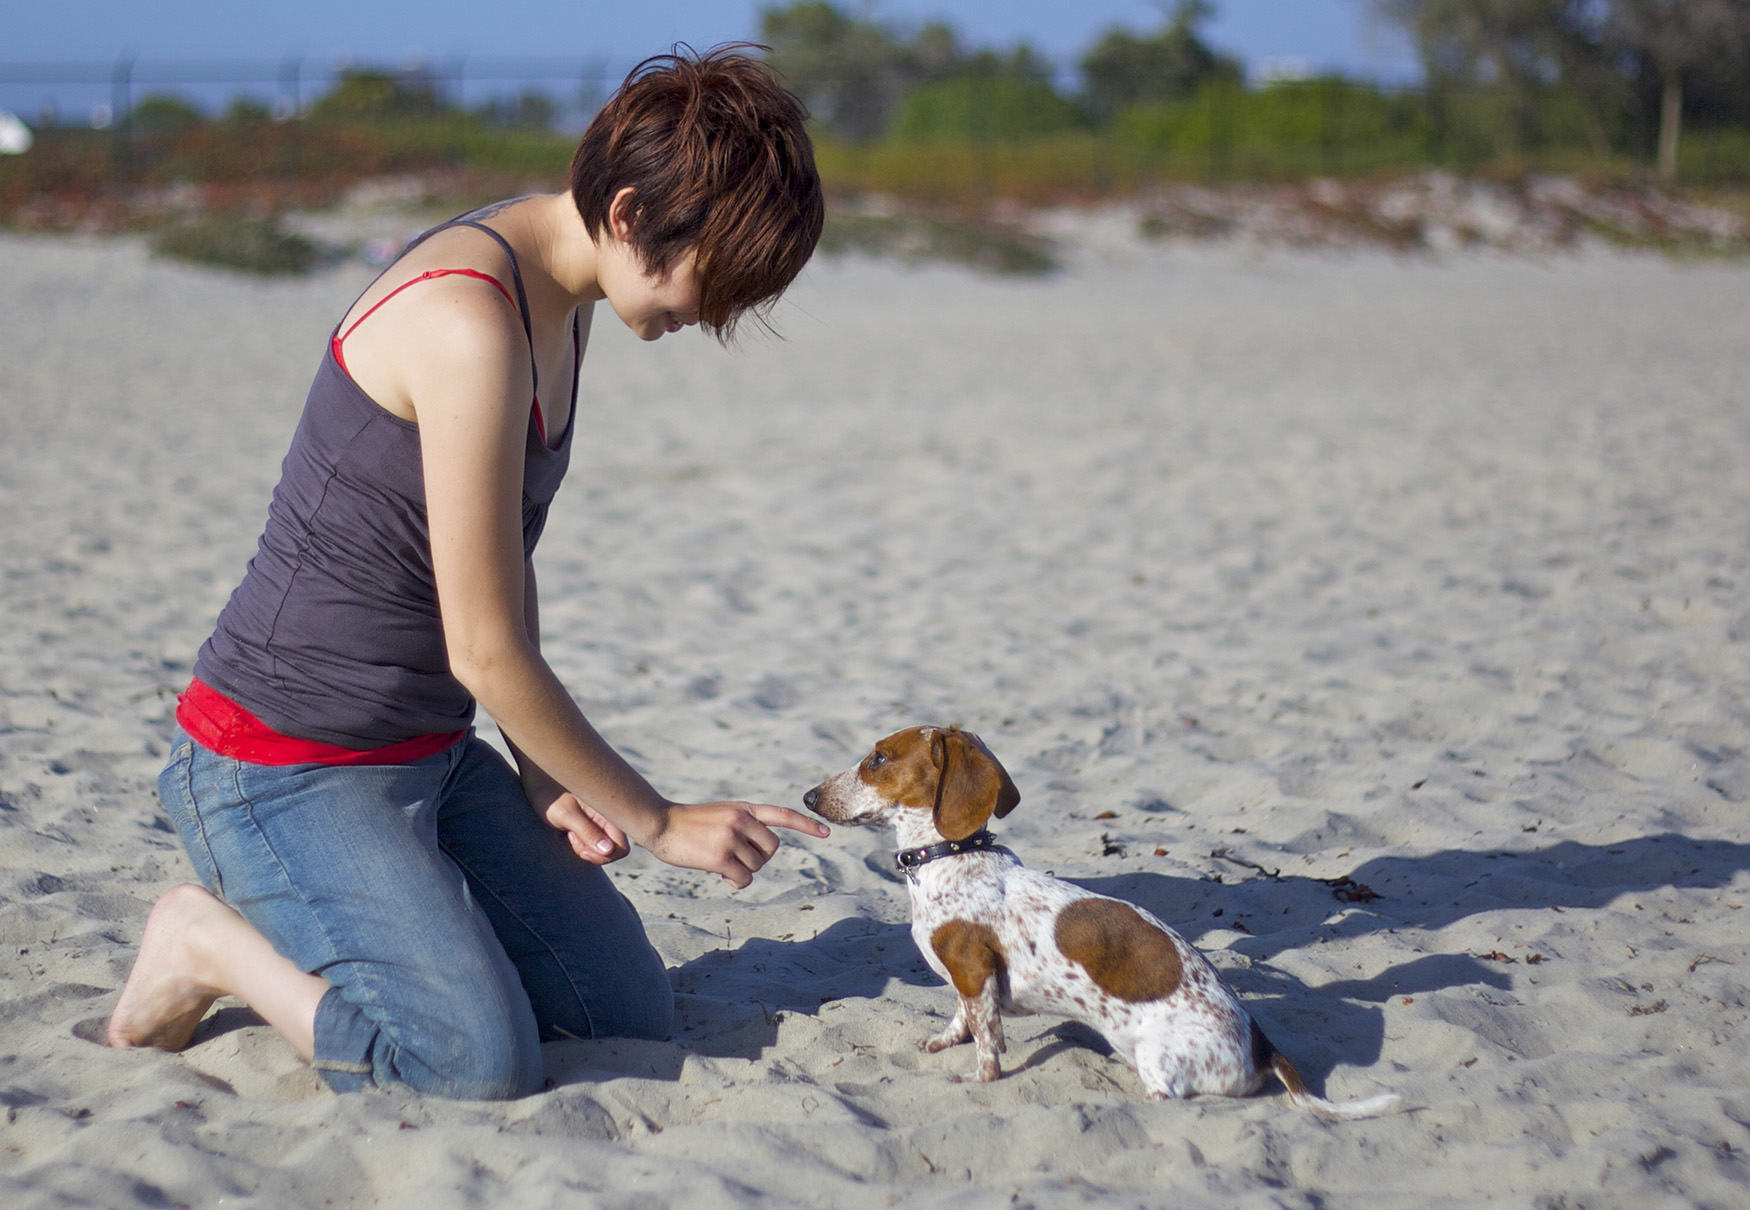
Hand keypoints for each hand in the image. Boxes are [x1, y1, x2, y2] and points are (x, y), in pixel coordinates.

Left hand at [524, 772, 631, 864]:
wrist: (538, 775)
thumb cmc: (549, 792)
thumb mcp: (566, 814)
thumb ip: (588, 832)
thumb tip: (608, 850)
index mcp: (609, 812)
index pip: (622, 847)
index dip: (604, 855)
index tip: (582, 849)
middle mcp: (609, 816)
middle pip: (614, 849)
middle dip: (594, 853)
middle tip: (573, 840)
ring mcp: (601, 818)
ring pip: (603, 846)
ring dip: (586, 847)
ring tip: (569, 832)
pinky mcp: (591, 820)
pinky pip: (594, 840)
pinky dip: (582, 841)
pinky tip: (569, 830)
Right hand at [647, 801, 829, 888]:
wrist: (660, 823)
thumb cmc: (688, 824)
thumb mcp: (722, 816)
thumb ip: (743, 827)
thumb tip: (756, 857)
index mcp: (744, 809)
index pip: (782, 814)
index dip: (806, 824)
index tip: (827, 833)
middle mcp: (742, 821)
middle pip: (772, 849)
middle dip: (758, 858)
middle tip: (737, 858)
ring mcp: (732, 838)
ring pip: (757, 866)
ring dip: (742, 871)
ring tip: (721, 862)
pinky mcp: (721, 857)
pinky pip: (743, 879)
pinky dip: (735, 882)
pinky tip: (719, 874)